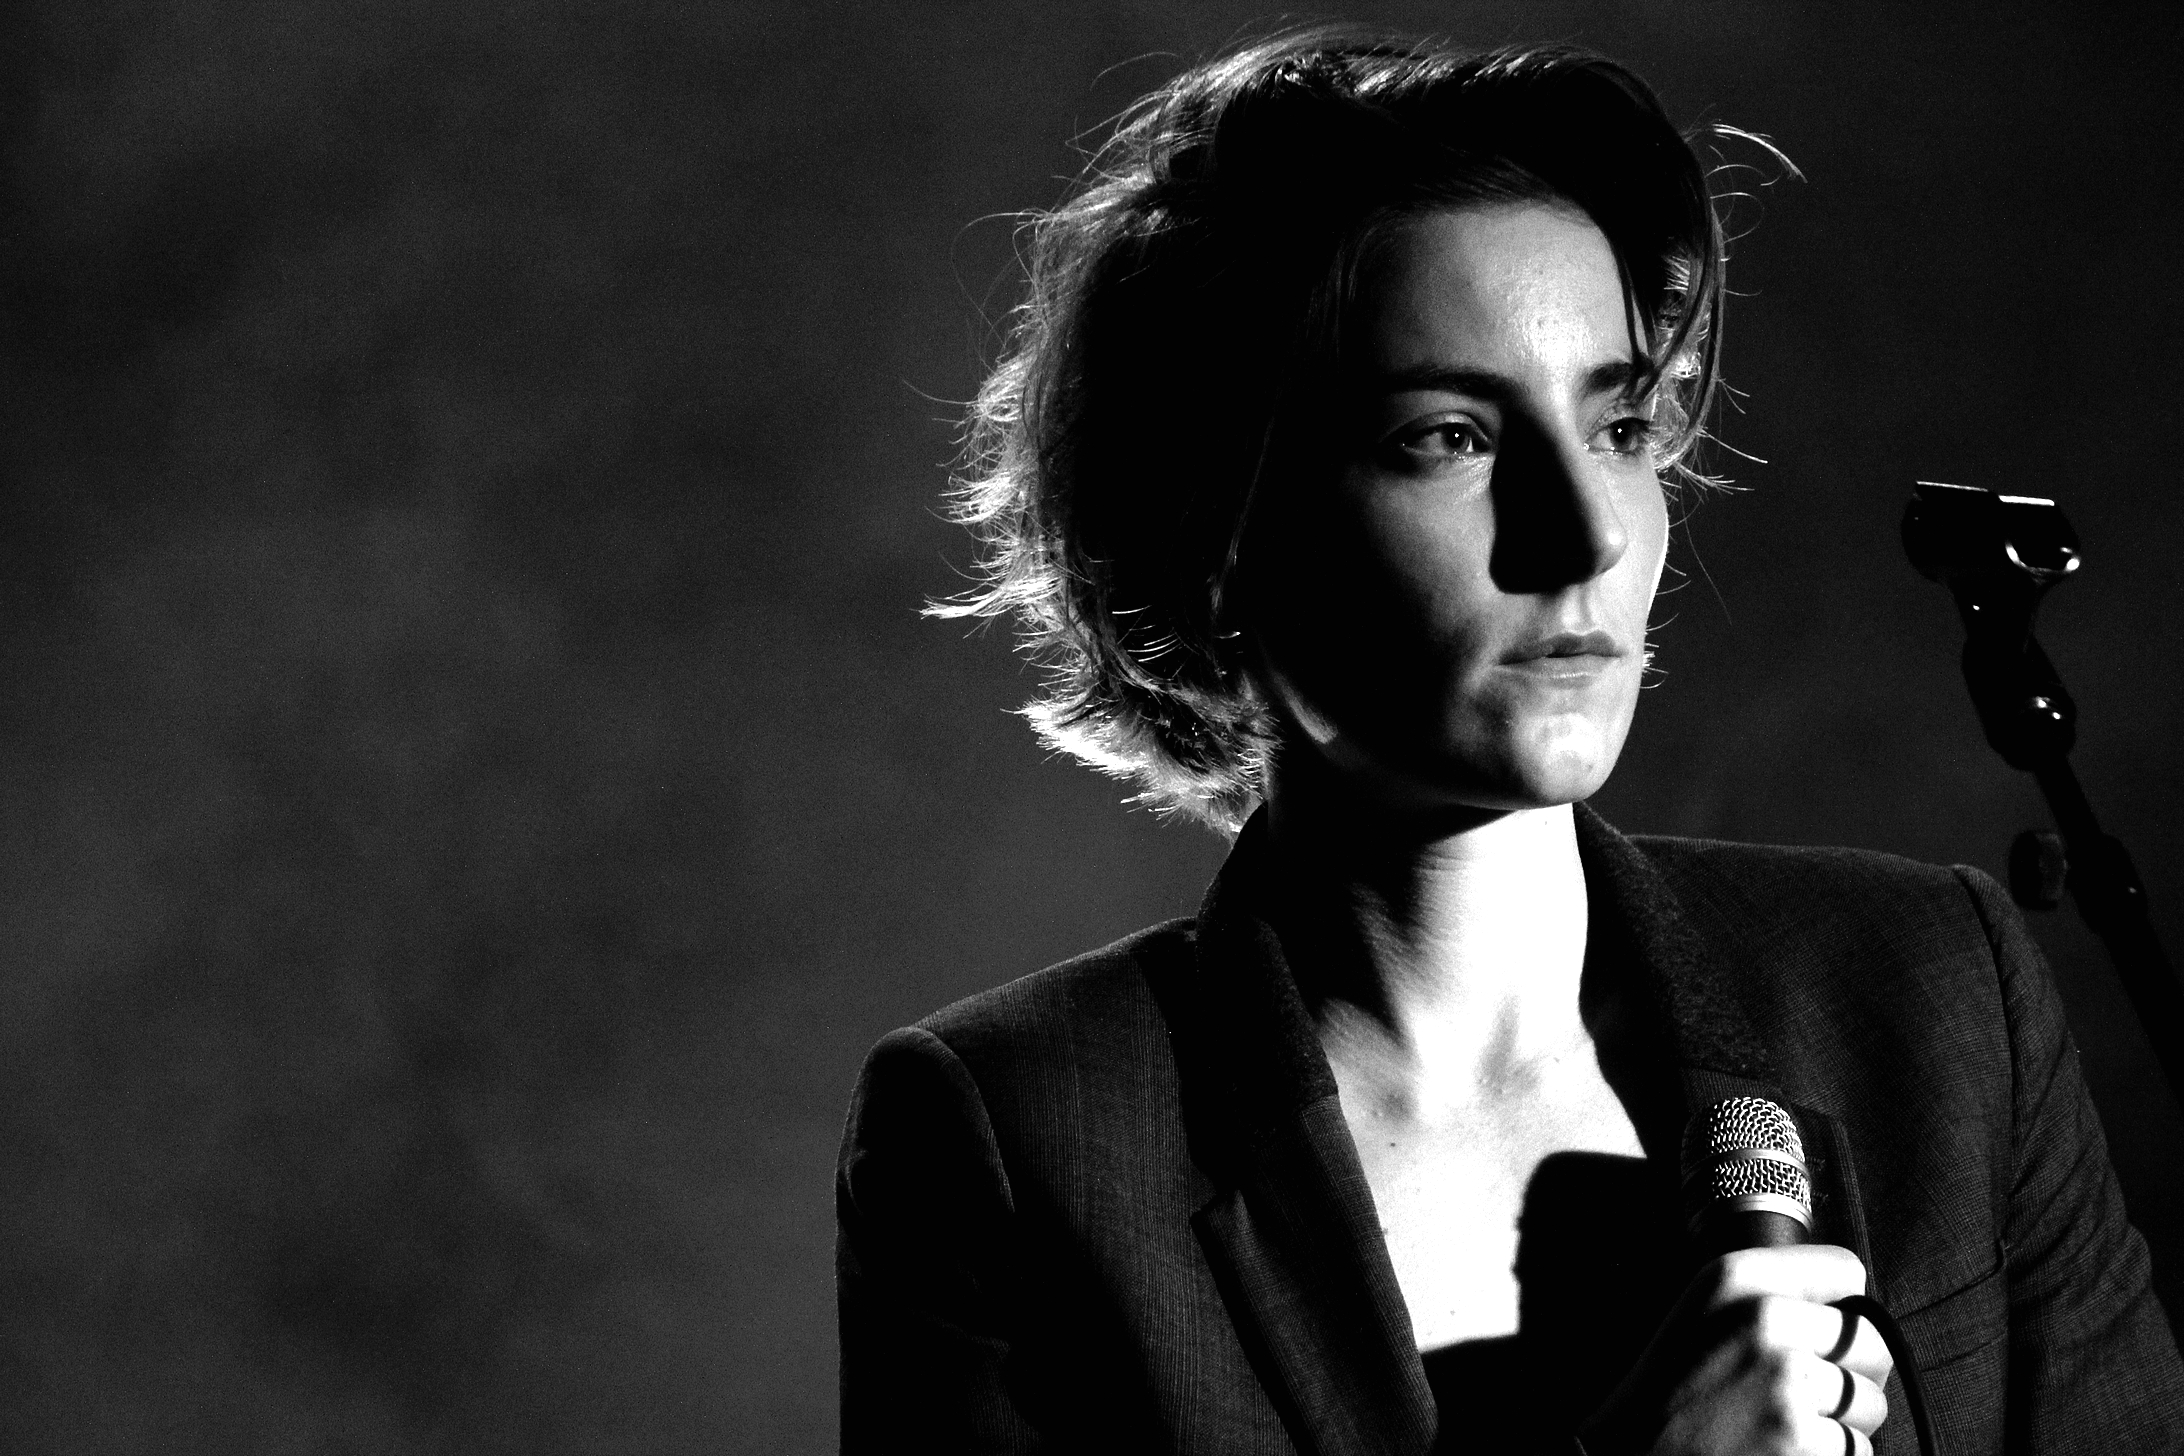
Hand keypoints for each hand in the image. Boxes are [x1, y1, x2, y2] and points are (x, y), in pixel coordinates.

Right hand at [1580, 1244, 1893, 1455]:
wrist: (1634, 1452)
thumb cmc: (1673, 1386)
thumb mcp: (1704, 1307)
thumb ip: (1772, 1289)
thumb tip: (1855, 1299)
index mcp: (1737, 1277)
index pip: (1845, 1269)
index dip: (1843, 1303)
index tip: (1823, 1327)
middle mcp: (1764, 1319)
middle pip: (1873, 1341)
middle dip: (1855, 1371)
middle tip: (1811, 1388)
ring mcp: (1786, 1382)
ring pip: (1872, 1402)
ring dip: (1843, 1421)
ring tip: (1789, 1423)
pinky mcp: (1801, 1441)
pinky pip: (1857, 1448)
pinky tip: (1785, 1450)